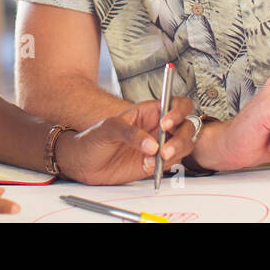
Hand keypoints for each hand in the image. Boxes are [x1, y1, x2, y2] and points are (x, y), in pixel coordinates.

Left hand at [55, 97, 195, 184]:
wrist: (83, 163)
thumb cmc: (92, 139)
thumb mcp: (107, 128)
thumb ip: (129, 133)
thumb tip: (151, 144)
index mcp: (148, 111)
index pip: (174, 103)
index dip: (177, 111)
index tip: (166, 124)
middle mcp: (156, 127)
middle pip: (185, 126)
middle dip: (180, 138)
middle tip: (164, 150)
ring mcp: (158, 145)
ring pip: (183, 145)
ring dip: (175, 153)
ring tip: (154, 160)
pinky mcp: (156, 163)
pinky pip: (172, 163)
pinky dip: (165, 166)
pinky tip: (148, 166)